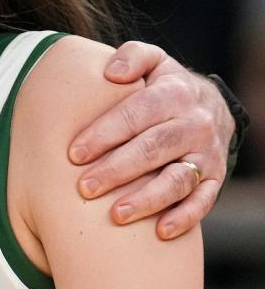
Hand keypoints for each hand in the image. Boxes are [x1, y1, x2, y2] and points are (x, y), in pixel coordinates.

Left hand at [67, 41, 231, 239]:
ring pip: (178, 179)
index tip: (73, 154)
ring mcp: (206, 155)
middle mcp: (194, 124)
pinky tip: (159, 231)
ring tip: (116, 214)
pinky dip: (184, 218)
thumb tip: (111, 72)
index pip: (137, 113)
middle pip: (154, 148)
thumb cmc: (162, 88)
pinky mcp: (214, 179)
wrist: (209, 108)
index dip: (105, 133)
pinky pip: (203, 202)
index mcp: (175, 93)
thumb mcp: (152, 62)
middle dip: (118, 169)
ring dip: (148, 199)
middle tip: (84, 188)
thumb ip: (132, 57)